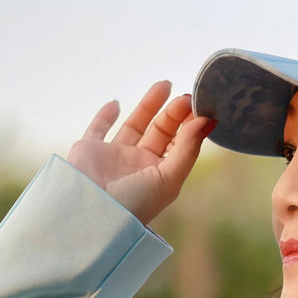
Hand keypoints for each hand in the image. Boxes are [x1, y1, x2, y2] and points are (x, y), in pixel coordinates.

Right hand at [67, 80, 216, 225]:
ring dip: (148, 106)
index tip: (199, 107)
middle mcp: (139, 165)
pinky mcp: (89, 150)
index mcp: (160, 174)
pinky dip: (106, 115)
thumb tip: (207, 121)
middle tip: (185, 96)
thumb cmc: (135, 202)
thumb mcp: (169, 178)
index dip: (189, 126)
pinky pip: (98, 128)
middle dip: (173, 113)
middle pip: (160, 132)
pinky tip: (116, 103)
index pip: (179, 145)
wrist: (92, 212)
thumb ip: (188, 148)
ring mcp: (114, 156)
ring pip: (134, 125)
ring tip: (164, 85)